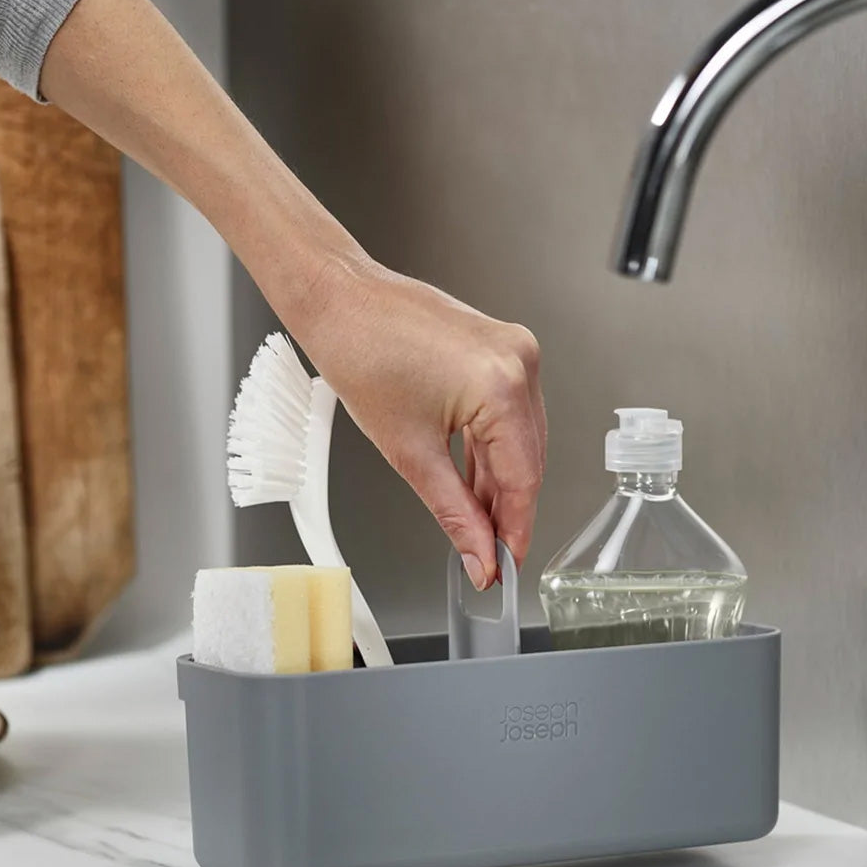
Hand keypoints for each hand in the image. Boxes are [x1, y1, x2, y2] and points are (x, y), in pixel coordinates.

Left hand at [292, 255, 545, 590]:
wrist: (339, 300)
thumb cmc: (360, 353)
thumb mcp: (409, 452)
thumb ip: (453, 512)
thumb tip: (478, 552)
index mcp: (502, 385)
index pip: (524, 477)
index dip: (515, 530)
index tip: (504, 566)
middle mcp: (519, 361)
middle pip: (528, 458)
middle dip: (507, 510)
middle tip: (488, 554)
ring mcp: (513, 350)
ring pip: (518, 437)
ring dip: (498, 482)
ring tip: (477, 524)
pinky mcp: (499, 347)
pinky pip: (506, 411)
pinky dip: (489, 448)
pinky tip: (475, 481)